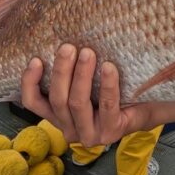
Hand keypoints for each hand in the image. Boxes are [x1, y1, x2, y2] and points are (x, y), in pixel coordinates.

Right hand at [20, 44, 154, 146]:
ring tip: (88, 52)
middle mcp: (69, 129)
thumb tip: (59, 40)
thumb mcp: (84, 82)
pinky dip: (107, 85)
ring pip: (78, 103)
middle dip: (61, 71)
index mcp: (58, 116)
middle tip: (68, 47)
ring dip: (81, 76)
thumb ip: (69, 72)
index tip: (35, 59)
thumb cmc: (110, 91)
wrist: (144, 108)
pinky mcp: (111, 132)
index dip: (30, 82)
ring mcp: (89, 134)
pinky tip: (109, 67)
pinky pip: (107, 105)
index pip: (33, 102)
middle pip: (58, 100)